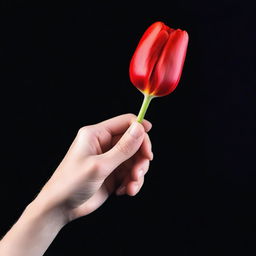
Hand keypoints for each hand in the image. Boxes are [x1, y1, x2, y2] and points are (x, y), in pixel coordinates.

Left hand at [37, 114, 152, 221]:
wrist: (60, 208)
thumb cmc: (71, 183)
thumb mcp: (99, 165)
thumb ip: (122, 148)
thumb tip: (140, 129)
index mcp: (97, 134)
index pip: (126, 123)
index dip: (140, 132)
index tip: (148, 150)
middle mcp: (104, 144)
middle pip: (134, 142)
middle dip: (140, 158)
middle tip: (139, 173)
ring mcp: (109, 158)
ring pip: (135, 159)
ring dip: (137, 173)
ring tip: (131, 187)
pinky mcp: (113, 173)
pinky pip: (130, 173)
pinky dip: (132, 182)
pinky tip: (124, 191)